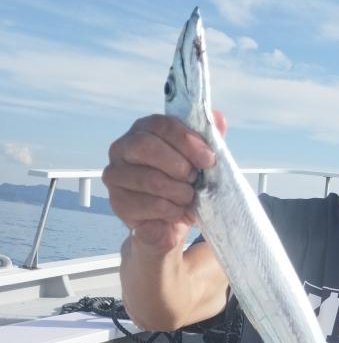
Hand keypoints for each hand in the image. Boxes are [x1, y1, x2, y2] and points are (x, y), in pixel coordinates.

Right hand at [102, 111, 226, 252]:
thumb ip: (208, 140)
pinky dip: (172, 210)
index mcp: (143, 131)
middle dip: (179, 166)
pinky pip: (150, 204)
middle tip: (194, 180)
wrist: (169, 225)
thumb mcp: (199, 163)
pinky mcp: (118, 203)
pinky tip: (178, 212)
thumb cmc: (182, 187)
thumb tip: (218, 118)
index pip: (161, 124)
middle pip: (146, 146)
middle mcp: (122, 149)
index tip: (208, 159)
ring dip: (179, 192)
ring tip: (188, 198)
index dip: (187, 141)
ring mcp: (116, 176)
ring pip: (151, 179)